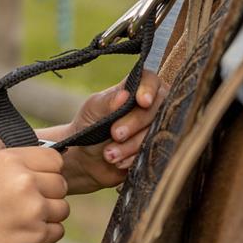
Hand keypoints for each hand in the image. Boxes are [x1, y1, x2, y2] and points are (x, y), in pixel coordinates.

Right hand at [0, 146, 69, 242]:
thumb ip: (8, 165)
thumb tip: (34, 164)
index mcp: (7, 160)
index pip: (54, 159)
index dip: (46, 170)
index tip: (37, 179)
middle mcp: (23, 182)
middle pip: (60, 184)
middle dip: (47, 193)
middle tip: (25, 203)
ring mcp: (31, 210)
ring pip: (62, 208)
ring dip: (48, 215)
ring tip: (21, 219)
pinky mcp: (34, 237)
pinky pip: (57, 231)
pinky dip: (44, 234)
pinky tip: (22, 233)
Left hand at [48, 72, 163, 192]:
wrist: (85, 160)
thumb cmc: (88, 127)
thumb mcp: (92, 111)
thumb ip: (107, 103)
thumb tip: (125, 95)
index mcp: (134, 89)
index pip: (151, 80)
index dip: (149, 89)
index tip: (143, 102)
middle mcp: (149, 106)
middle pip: (157, 107)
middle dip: (135, 122)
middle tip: (115, 134)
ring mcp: (154, 128)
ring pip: (157, 132)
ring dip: (132, 145)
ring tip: (109, 154)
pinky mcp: (154, 149)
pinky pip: (155, 152)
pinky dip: (135, 158)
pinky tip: (118, 162)